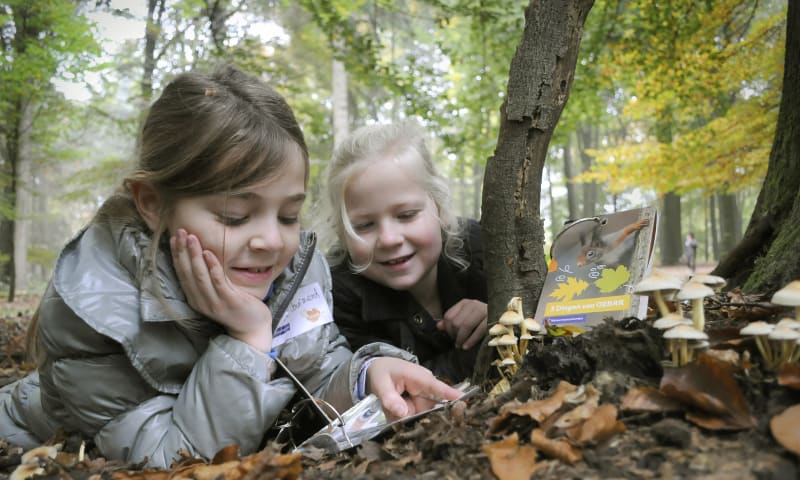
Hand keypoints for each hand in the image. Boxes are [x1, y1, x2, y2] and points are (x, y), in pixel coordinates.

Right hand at [170, 229, 272, 351]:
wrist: (252, 328)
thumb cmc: (236, 306)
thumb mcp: (217, 293)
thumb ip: (208, 279)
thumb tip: (202, 255)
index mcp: (195, 298)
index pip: (181, 273)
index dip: (176, 254)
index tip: (174, 237)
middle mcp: (200, 301)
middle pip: (187, 272)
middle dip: (182, 251)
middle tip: (180, 231)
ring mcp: (213, 302)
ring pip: (199, 275)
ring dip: (194, 255)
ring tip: (191, 237)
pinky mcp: (228, 301)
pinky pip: (217, 281)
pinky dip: (212, 266)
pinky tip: (208, 252)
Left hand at [366, 357, 462, 418]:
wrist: (378, 369)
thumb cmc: (382, 372)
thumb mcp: (381, 383)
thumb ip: (390, 398)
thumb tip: (403, 413)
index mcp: (419, 378)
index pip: (438, 387)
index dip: (451, 395)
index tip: (466, 402)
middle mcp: (425, 389)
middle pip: (434, 407)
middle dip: (429, 418)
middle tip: (421, 425)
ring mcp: (422, 399)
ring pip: (423, 415)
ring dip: (412, 421)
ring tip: (400, 419)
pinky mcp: (418, 406)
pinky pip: (415, 417)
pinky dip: (406, 421)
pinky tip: (396, 420)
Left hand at [436, 299, 487, 349]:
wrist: (505, 322)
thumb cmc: (481, 323)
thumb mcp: (465, 320)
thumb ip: (451, 323)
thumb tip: (438, 326)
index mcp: (465, 303)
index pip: (448, 316)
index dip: (448, 329)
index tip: (452, 337)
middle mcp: (474, 304)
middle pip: (456, 322)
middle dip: (455, 335)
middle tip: (458, 343)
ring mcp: (484, 310)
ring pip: (465, 326)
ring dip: (461, 339)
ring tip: (461, 346)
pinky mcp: (492, 319)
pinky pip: (478, 331)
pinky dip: (470, 341)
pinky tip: (467, 347)